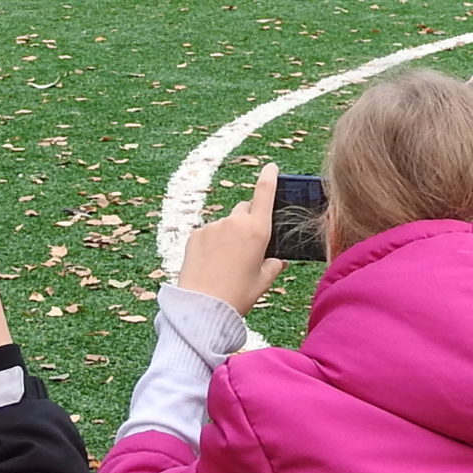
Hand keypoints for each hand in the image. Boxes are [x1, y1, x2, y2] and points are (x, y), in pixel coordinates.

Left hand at [177, 165, 287, 316]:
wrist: (202, 306)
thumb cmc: (237, 295)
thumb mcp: (263, 281)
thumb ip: (273, 266)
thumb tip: (277, 260)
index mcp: (257, 230)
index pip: (265, 193)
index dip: (269, 177)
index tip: (271, 167)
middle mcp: (235, 222)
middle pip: (244, 210)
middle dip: (248, 220)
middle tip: (247, 245)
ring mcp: (213, 226)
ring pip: (225, 224)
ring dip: (228, 235)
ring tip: (225, 264)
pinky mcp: (196, 234)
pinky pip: (209, 233)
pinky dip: (212, 243)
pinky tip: (210, 264)